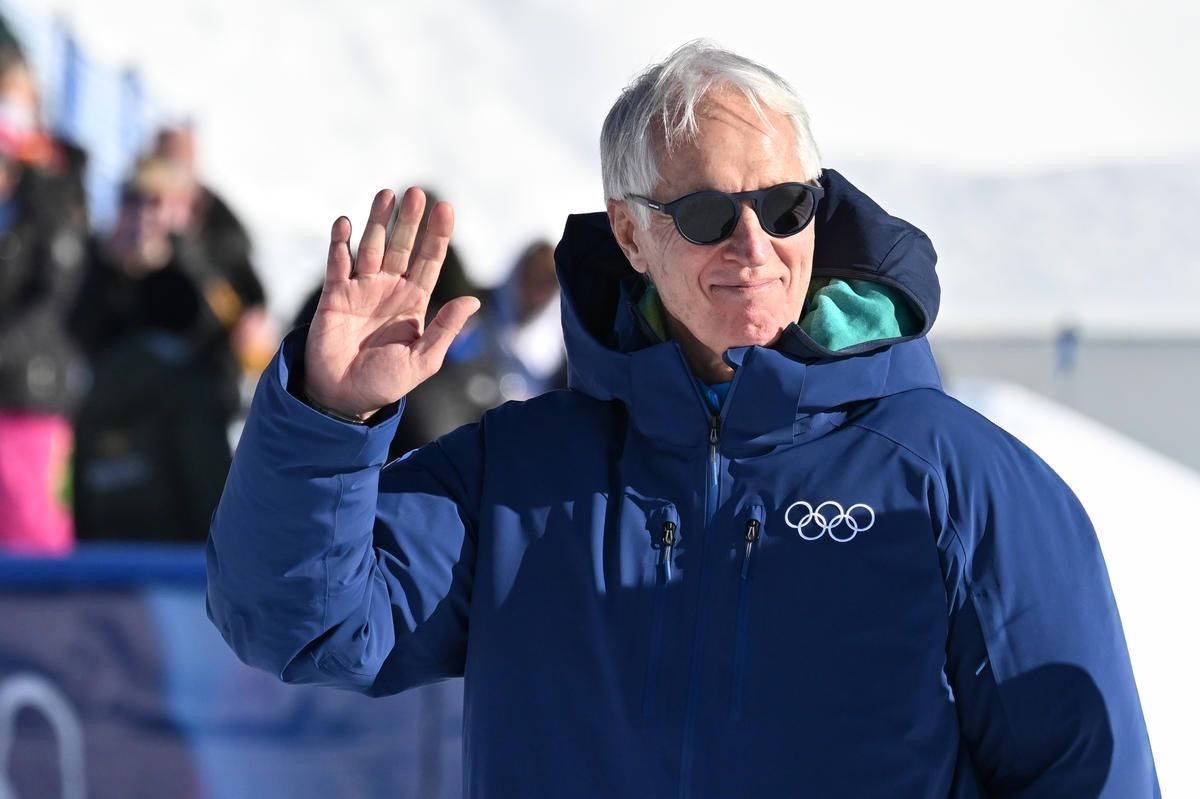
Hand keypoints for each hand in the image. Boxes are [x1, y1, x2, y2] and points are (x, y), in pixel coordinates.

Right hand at [303, 188, 480, 419]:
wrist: (342, 398)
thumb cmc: (385, 383)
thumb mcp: (423, 360)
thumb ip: (445, 330)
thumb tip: (472, 301)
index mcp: (414, 303)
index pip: (429, 262)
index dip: (438, 236)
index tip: (446, 208)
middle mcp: (389, 290)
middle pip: (401, 246)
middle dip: (409, 221)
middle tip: (416, 193)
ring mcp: (361, 290)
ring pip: (371, 247)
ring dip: (377, 221)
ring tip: (386, 194)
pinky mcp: (334, 296)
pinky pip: (337, 263)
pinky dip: (340, 243)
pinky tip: (346, 223)